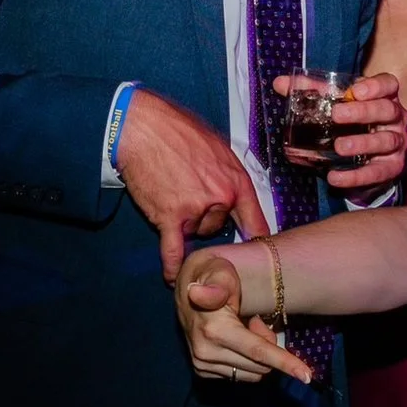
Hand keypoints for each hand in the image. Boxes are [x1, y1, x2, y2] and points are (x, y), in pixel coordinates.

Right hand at [115, 89, 268, 281]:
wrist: (143, 127)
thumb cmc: (179, 131)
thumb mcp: (218, 148)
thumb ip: (229, 175)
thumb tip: (235, 195)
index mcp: (237, 181)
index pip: (256, 221)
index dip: (258, 240)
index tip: (262, 257)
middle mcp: (221, 199)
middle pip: (218, 227)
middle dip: (204, 215)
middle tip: (186, 189)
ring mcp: (195, 210)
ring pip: (195, 232)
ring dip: (184, 222)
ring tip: (171, 191)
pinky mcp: (169, 217)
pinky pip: (173, 250)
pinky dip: (172, 265)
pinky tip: (173, 279)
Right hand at [177, 247, 310, 384]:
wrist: (187, 288)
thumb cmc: (212, 274)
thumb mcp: (219, 271)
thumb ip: (217, 286)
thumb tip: (198, 294)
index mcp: (214, 330)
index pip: (258, 352)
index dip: (285, 363)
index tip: (308, 376)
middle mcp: (206, 353)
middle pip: (261, 364)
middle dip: (268, 345)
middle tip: (254, 320)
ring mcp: (202, 364)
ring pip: (253, 372)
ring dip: (257, 354)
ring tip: (243, 327)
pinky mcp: (203, 371)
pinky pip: (240, 375)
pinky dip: (245, 359)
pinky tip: (234, 339)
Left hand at [277, 72, 406, 193]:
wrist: (366, 159)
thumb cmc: (351, 123)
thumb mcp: (334, 104)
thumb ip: (311, 92)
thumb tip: (279, 83)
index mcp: (382, 97)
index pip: (388, 84)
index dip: (375, 86)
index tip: (355, 91)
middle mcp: (394, 118)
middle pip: (387, 110)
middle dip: (363, 112)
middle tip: (337, 115)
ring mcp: (396, 143)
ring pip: (386, 140)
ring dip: (362, 143)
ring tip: (339, 147)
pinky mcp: (391, 168)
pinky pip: (378, 172)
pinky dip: (356, 176)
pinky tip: (335, 177)